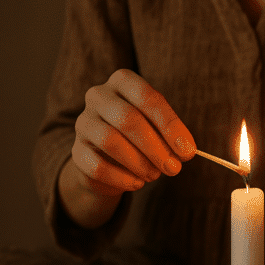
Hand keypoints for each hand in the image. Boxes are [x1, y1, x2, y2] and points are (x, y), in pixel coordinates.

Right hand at [70, 68, 195, 196]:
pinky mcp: (77, 151)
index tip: (188, 151)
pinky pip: (97, 166)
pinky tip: (138, 183)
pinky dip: (122, 178)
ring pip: (110, 141)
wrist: (108, 160)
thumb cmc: (140, 137)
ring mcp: (83, 123)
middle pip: (128, 119)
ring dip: (139, 163)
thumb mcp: (159, 129)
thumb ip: (172, 137)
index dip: (170, 126)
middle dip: (156, 147)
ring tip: (154, 175)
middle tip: (173, 168)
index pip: (148, 98)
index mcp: (123, 82)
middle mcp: (99, 96)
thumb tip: (185, 151)